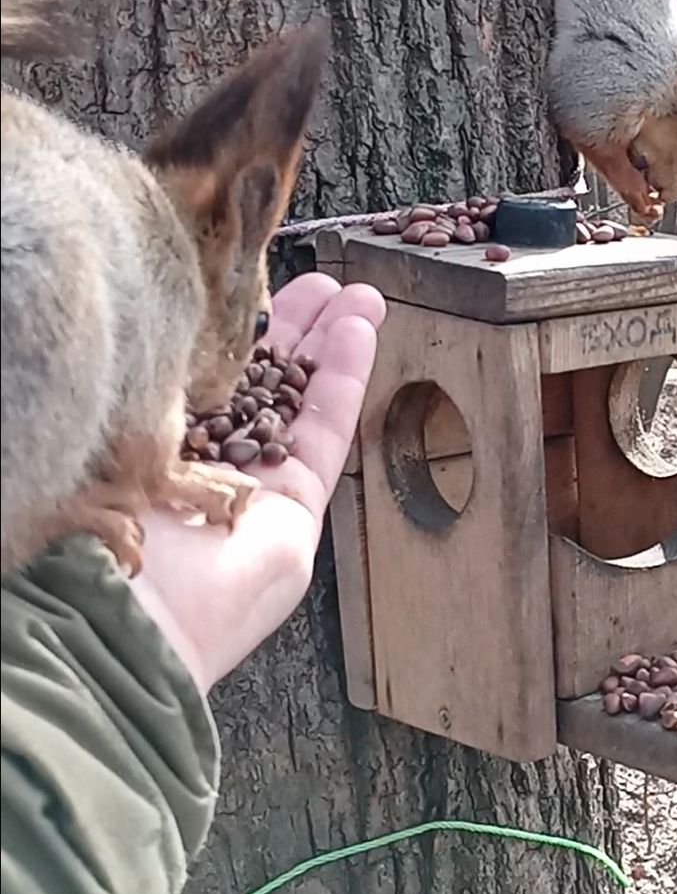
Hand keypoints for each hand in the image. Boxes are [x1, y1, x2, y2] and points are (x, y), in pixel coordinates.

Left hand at [132, 274, 384, 692]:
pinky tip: (361, 331)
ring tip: (359, 295)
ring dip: (336, 346)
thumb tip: (153, 328)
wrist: (125, 610)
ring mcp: (261, 490)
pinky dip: (346, 380)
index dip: (245, 330)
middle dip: (300, 330)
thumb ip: (147, 386)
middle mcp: (213, 467)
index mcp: (162, 447)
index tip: (265, 283)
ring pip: (306, 402)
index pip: (214, 377)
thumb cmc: (97, 528)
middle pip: (268, 385)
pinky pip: (327, 432)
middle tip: (325, 282)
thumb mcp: (116, 432)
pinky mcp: (298, 509)